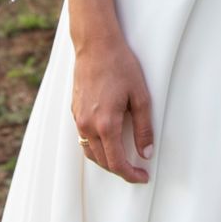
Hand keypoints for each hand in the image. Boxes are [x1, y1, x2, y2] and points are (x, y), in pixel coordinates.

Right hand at [71, 35, 153, 182]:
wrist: (96, 45)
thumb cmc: (121, 66)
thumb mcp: (141, 97)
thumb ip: (144, 128)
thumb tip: (146, 153)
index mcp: (106, 124)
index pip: (116, 162)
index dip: (130, 174)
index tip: (143, 177)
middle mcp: (87, 125)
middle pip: (102, 161)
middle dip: (120, 170)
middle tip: (138, 171)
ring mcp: (78, 118)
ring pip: (90, 152)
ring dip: (106, 161)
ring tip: (124, 160)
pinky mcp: (74, 111)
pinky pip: (83, 138)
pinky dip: (96, 147)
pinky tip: (108, 142)